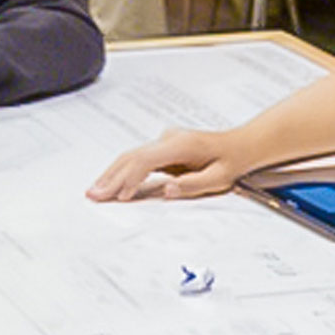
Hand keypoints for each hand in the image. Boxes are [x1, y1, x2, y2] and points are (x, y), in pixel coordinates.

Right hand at [87, 127, 250, 200]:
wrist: (240, 145)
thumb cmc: (231, 161)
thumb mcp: (219, 178)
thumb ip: (193, 185)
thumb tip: (168, 191)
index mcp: (182, 145)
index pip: (146, 160)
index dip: (131, 178)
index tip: (121, 195)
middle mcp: (169, 139)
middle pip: (132, 157)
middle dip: (111, 178)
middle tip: (94, 195)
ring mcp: (164, 142)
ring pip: (130, 157)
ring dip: (112, 175)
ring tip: (95, 191)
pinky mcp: (162, 149)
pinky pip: (137, 160)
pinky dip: (121, 172)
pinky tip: (110, 184)